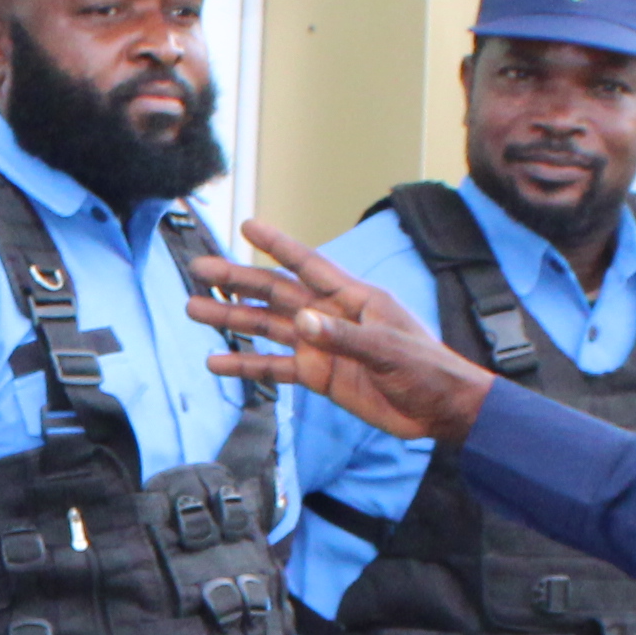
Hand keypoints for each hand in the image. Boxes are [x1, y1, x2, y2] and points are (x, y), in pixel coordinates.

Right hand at [193, 230, 484, 443]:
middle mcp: (330, 316)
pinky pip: (275, 368)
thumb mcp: (388, 350)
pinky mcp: (318, 376)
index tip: (247, 225)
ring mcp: (321, 346)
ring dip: (232, 319)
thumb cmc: (426, 368)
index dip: (277, 245)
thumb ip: (342, 337)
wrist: (439, 409)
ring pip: (267, 328)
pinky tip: (218, 364)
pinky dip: (246, 366)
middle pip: (275, 293)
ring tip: (196, 310)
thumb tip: (303, 323)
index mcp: (354, 298)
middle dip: (237, 280)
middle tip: (200, 270)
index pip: (308, 265)